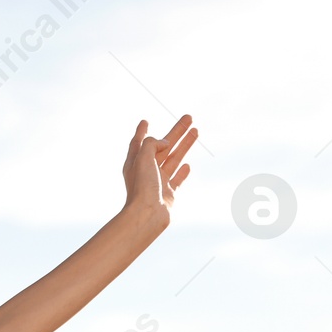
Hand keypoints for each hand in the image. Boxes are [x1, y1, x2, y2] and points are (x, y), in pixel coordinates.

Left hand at [122, 114, 196, 230]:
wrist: (148, 214)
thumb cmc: (142, 187)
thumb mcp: (142, 158)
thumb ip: (152, 144)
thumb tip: (165, 143)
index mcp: (135, 163)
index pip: (138, 142)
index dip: (142, 131)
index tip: (145, 121)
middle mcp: (146, 171)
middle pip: (162, 146)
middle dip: (176, 132)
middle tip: (189, 117)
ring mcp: (158, 182)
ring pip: (174, 158)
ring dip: (185, 145)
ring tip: (196, 130)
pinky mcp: (168, 193)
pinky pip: (177, 180)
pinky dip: (182, 172)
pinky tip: (187, 165)